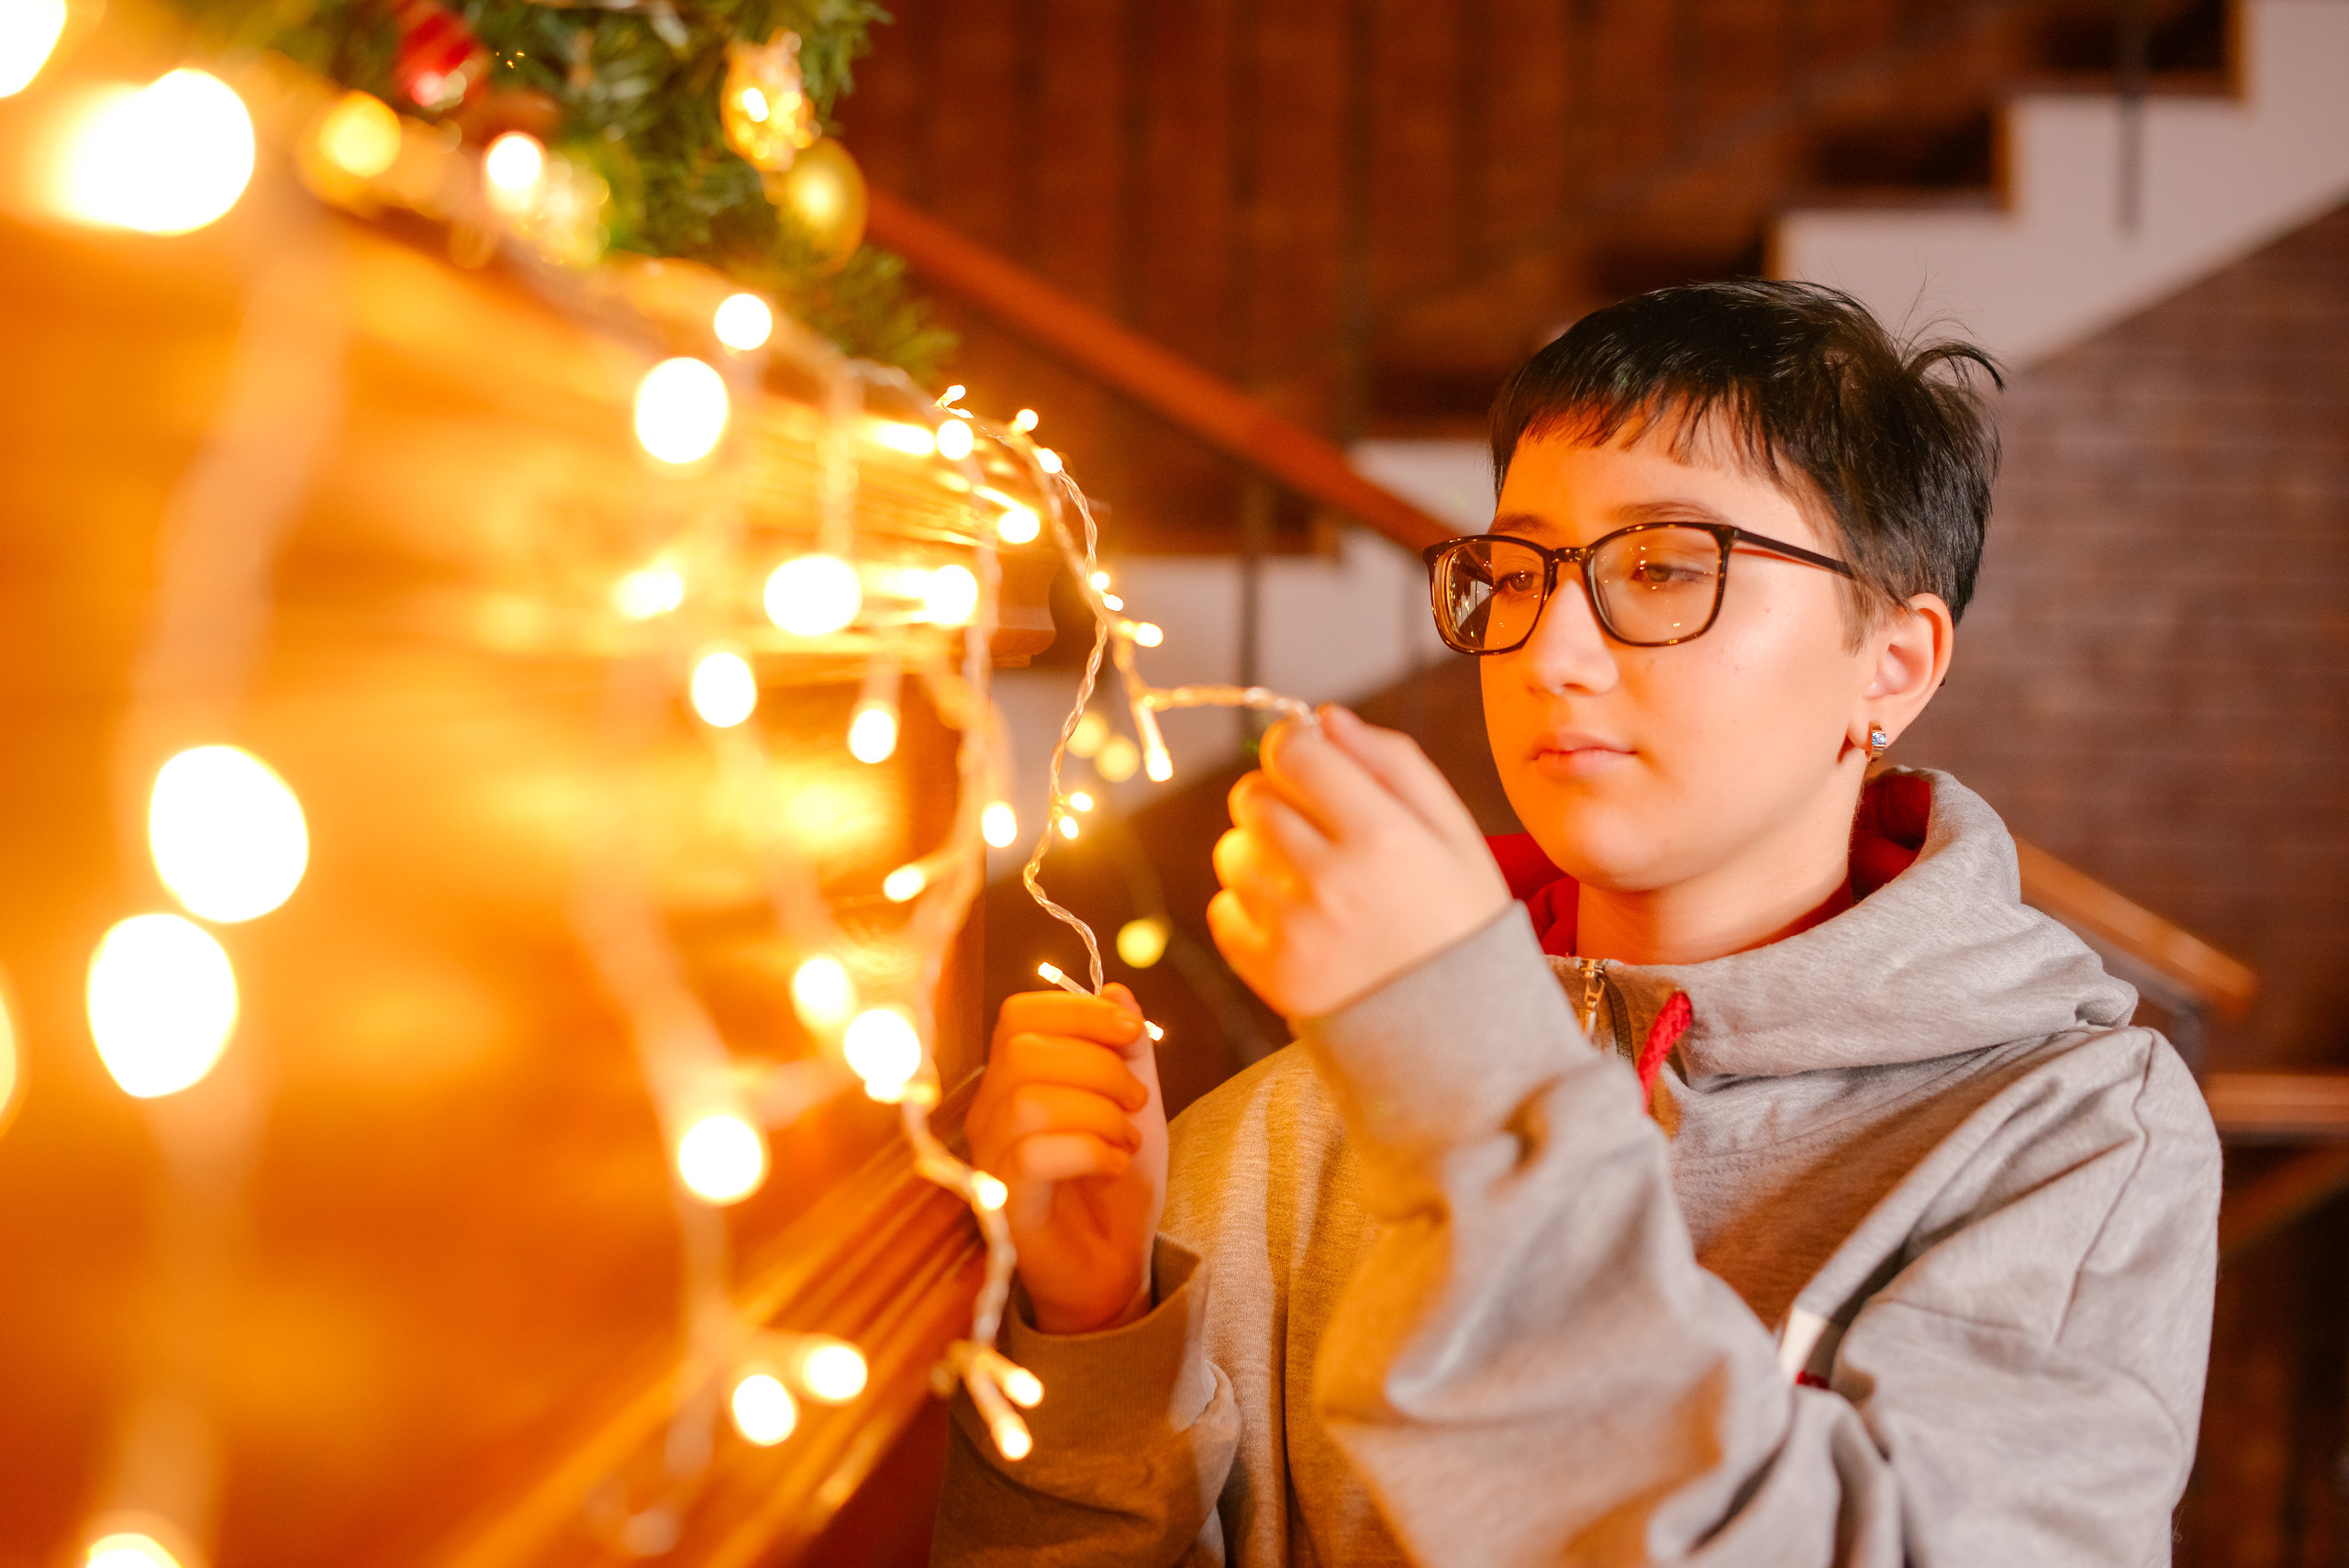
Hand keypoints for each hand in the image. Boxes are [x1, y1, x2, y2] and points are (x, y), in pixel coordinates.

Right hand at [966, 984, 1167, 1334]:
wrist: (1114, 1267)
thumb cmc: (1116, 1182)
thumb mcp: (1135, 1104)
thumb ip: (1125, 1051)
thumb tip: (1117, 991)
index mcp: (1011, 1080)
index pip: (1017, 1015)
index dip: (1078, 1011)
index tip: (1132, 1032)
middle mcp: (987, 1115)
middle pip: (1023, 1051)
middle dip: (1099, 1065)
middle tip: (1137, 1101)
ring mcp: (989, 1160)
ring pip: (1029, 1101)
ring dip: (1099, 1113)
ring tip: (1127, 1140)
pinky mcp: (1003, 1205)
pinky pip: (1033, 1155)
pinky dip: (1090, 1150)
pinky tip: (1114, 1166)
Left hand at [1208, 706, 1510, 1018]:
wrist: (1461, 1036)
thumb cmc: (1461, 922)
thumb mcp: (1455, 834)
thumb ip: (1394, 764)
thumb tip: (1326, 718)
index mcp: (1384, 836)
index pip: (1294, 753)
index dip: (1293, 745)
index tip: (1306, 758)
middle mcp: (1331, 880)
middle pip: (1252, 797)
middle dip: (1275, 796)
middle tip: (1311, 823)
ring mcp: (1295, 931)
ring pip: (1231, 852)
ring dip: (1259, 852)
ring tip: (1307, 877)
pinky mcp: (1270, 975)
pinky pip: (1223, 910)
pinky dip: (1248, 907)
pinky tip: (1295, 918)